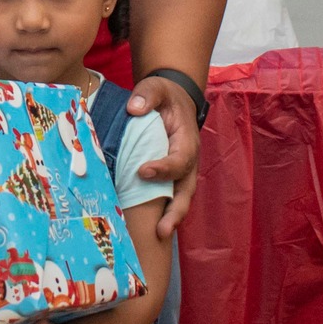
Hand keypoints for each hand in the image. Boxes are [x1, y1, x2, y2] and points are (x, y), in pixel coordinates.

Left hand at [127, 74, 199, 239]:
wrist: (173, 101)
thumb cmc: (165, 96)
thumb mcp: (157, 87)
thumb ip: (148, 94)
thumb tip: (134, 108)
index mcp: (186, 140)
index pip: (180, 159)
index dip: (164, 168)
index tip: (142, 171)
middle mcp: (188, 161)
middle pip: (186, 189)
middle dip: (176, 210)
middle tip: (161, 229)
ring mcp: (181, 172)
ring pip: (181, 199)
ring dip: (171, 218)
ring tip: (158, 236)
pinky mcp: (171, 178)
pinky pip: (169, 197)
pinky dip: (161, 213)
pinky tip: (146, 228)